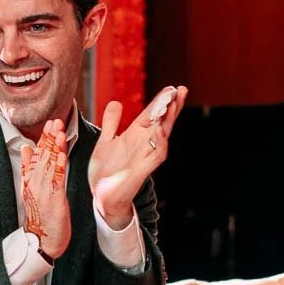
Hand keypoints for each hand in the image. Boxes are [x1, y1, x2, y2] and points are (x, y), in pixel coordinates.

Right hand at [20, 117, 70, 260]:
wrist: (42, 239)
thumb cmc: (41, 215)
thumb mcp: (31, 189)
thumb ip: (29, 167)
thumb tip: (27, 148)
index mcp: (30, 178)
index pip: (37, 153)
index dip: (44, 138)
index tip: (50, 123)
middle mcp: (35, 182)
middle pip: (43, 155)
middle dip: (49, 137)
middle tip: (55, 121)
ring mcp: (44, 189)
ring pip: (50, 164)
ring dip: (55, 147)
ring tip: (59, 131)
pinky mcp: (54, 198)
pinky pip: (57, 179)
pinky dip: (60, 166)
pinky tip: (63, 155)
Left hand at [88, 84, 187, 230]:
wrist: (102, 197)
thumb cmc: (106, 171)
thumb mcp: (106, 142)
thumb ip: (112, 123)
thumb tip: (116, 102)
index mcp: (135, 135)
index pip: (152, 114)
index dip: (161, 101)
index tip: (171, 87)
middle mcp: (143, 144)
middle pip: (162, 121)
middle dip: (172, 106)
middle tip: (181, 89)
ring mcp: (145, 156)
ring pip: (163, 135)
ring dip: (169, 120)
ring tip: (174, 103)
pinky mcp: (143, 170)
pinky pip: (156, 155)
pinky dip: (159, 143)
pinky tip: (160, 130)